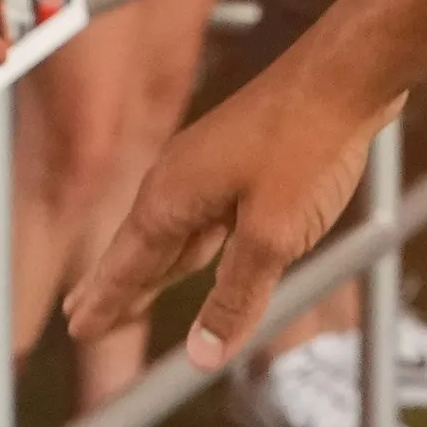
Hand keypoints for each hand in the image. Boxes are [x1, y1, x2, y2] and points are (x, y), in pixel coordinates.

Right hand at [68, 50, 384, 362]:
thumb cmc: (308, 142)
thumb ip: (237, 297)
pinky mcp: (246, 156)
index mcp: (170, 199)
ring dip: (154, 266)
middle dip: (115, 286)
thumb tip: (204, 355)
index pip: (123, 267)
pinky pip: (208, 214)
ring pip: (176, 231)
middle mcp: (178, 179)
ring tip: (134, 293)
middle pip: (140, 248)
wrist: (349, 71)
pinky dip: (195, 243)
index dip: (103, 302)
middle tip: (85, 318)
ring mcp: (211, 163)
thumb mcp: (274, 236)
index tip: (77, 329)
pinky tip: (203, 252)